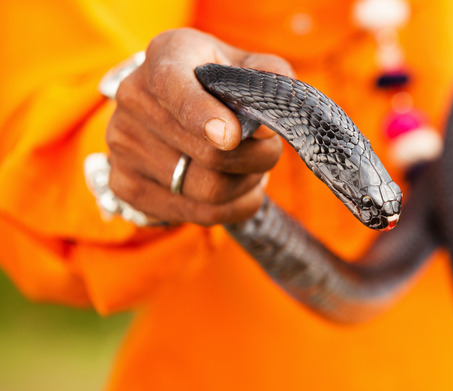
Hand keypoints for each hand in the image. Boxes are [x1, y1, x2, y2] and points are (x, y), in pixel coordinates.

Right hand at [106, 28, 294, 225]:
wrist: (168, 104)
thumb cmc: (216, 82)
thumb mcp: (244, 65)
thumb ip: (268, 75)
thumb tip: (273, 117)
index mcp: (166, 56)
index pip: (175, 87)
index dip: (204, 116)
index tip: (232, 136)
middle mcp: (133, 98)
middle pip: (209, 154)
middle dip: (257, 157)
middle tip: (269, 149)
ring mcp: (123, 146)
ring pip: (209, 191)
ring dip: (247, 183)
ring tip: (252, 168)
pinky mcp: (126, 186)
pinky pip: (200, 214)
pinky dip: (235, 207)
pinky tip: (239, 189)